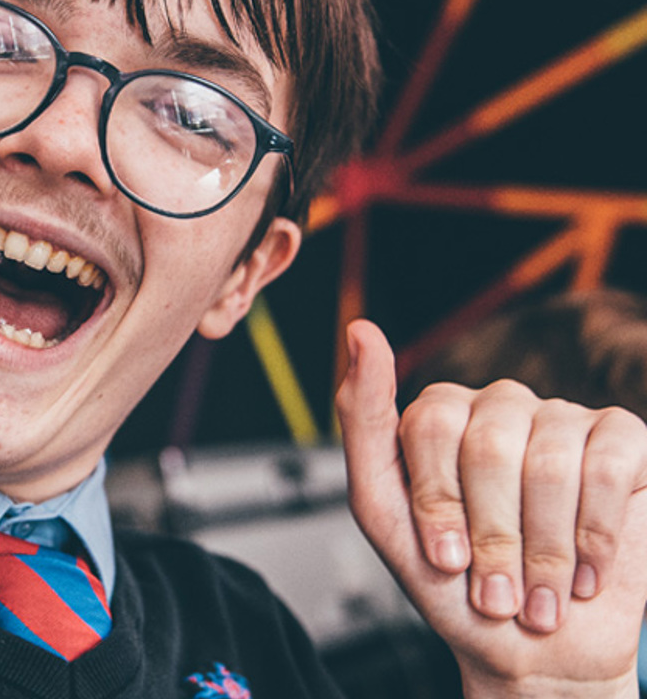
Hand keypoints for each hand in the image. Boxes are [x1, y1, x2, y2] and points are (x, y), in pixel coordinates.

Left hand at [339, 319, 646, 696]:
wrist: (530, 651)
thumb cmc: (453, 583)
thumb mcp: (383, 511)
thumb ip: (363, 422)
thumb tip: (362, 331)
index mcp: (440, 414)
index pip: (430, 424)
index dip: (438, 501)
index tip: (444, 559)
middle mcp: (500, 405)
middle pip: (491, 446)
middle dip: (492, 536)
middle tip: (495, 589)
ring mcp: (563, 418)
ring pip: (550, 463)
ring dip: (543, 550)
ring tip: (538, 596)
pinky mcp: (624, 440)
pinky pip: (608, 468)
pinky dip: (593, 536)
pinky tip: (584, 574)